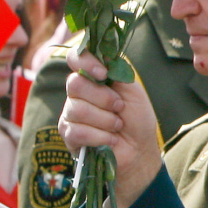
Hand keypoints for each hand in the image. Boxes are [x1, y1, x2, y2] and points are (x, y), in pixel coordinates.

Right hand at [60, 50, 161, 207]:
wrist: (139, 150)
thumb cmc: (137, 119)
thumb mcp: (132, 90)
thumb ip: (115, 71)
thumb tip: (101, 57)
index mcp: (93, 77)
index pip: (75, 57)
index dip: (85, 62)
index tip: (103, 73)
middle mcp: (78, 93)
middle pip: (74, 84)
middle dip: (103, 98)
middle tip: (119, 108)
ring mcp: (70, 113)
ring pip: (77, 109)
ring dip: (105, 120)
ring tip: (117, 127)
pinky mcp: (68, 135)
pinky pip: (77, 130)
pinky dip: (99, 136)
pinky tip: (110, 140)